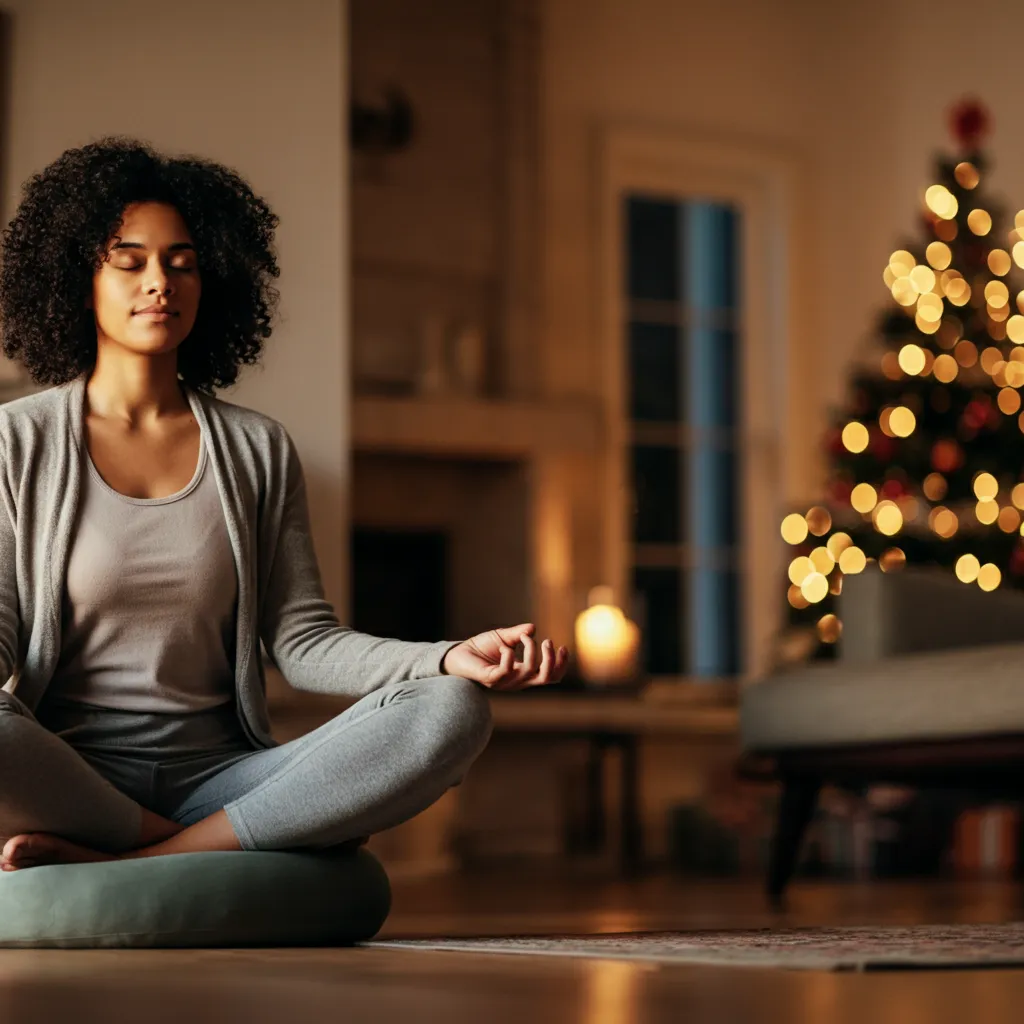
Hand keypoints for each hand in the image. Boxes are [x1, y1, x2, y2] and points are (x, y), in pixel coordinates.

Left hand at [441, 623, 568, 689]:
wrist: (457, 655)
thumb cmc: (480, 648)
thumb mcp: (503, 637)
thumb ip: (519, 634)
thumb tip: (533, 628)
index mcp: (524, 673)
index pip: (550, 676)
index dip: (561, 664)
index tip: (563, 646)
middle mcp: (517, 680)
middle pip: (545, 678)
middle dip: (551, 660)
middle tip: (547, 641)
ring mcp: (505, 682)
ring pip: (529, 672)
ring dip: (531, 650)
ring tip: (523, 636)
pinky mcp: (491, 679)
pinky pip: (506, 670)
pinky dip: (509, 655)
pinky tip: (504, 647)